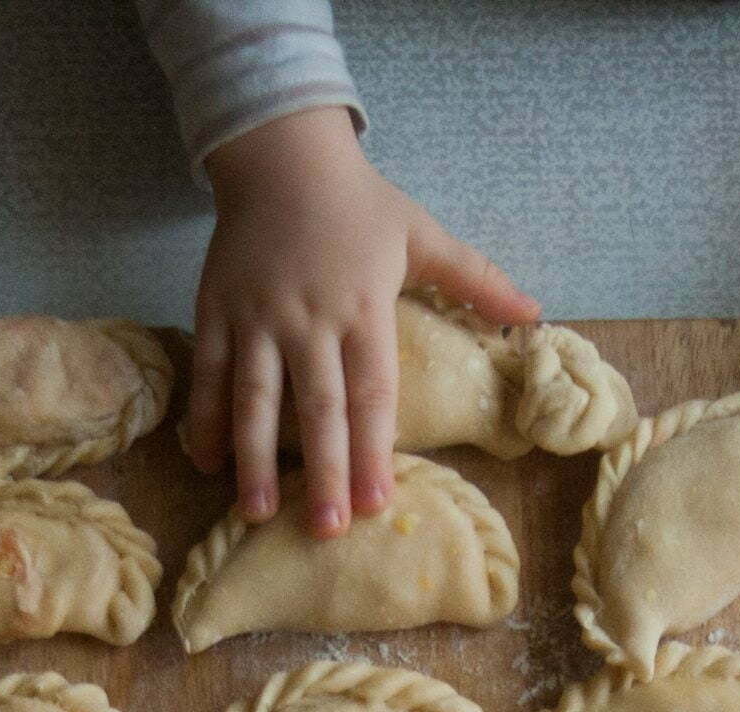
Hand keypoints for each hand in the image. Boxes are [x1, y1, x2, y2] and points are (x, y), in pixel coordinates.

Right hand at [185, 106, 537, 535]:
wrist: (280, 153)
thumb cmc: (358, 202)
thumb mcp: (422, 233)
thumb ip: (475, 279)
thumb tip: (534, 313)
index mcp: (362, 307)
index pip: (371, 392)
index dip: (374, 449)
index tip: (379, 502)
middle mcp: (308, 319)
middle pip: (317, 407)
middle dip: (323, 471)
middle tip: (328, 529)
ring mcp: (257, 317)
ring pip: (254, 398)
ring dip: (255, 460)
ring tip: (258, 513)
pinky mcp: (216, 310)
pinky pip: (210, 373)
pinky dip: (205, 419)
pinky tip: (207, 464)